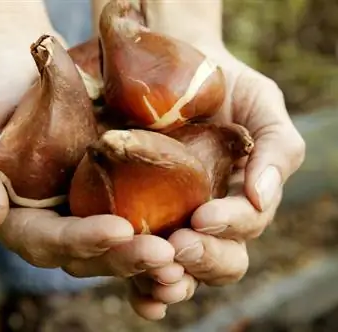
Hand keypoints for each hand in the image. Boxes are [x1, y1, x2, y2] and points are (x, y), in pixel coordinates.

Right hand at [0, 35, 174, 278]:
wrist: (12, 60)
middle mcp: (50, 218)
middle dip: (125, 257)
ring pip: (118, 241)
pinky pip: (137, 211)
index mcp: (13, 216)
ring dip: (151, 251)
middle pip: (88, 252)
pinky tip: (192, 227)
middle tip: (166, 255)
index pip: (44, 240)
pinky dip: (162, 226)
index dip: (78, 241)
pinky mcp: (109, 184)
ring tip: (185, 251)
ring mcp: (82, 203)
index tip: (117, 230)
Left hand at [128, 45, 305, 318]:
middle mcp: (209, 219)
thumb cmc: (223, 85)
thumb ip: (276, 147)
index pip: (245, 226)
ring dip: (170, 280)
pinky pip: (139, 261)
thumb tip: (263, 198)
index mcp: (242, 198)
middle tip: (178, 247)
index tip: (203, 217)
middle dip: (202, 259)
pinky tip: (133, 289)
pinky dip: (140, 285)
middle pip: (218, 261)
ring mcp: (172, 222)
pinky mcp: (134, 219)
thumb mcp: (260, 105)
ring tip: (153, 274)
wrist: (170, 66)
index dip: (230, 226)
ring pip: (181, 271)